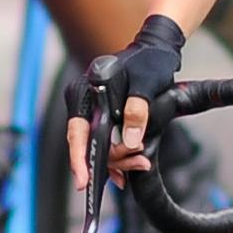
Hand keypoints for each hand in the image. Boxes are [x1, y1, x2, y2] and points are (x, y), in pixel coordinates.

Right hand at [66, 12, 187, 207]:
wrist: (155, 51)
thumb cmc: (149, 61)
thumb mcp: (147, 83)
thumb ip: (137, 111)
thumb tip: (131, 142)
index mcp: (85, 90)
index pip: (76, 130)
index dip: (78, 158)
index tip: (83, 181)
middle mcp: (83, 102)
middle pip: (87, 144)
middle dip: (110, 161)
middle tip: (135, 167)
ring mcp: (91, 111)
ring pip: (97, 148)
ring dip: (117, 160)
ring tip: (140, 164)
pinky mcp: (101, 118)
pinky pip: (103, 144)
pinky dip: (116, 158)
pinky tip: (126, 171)